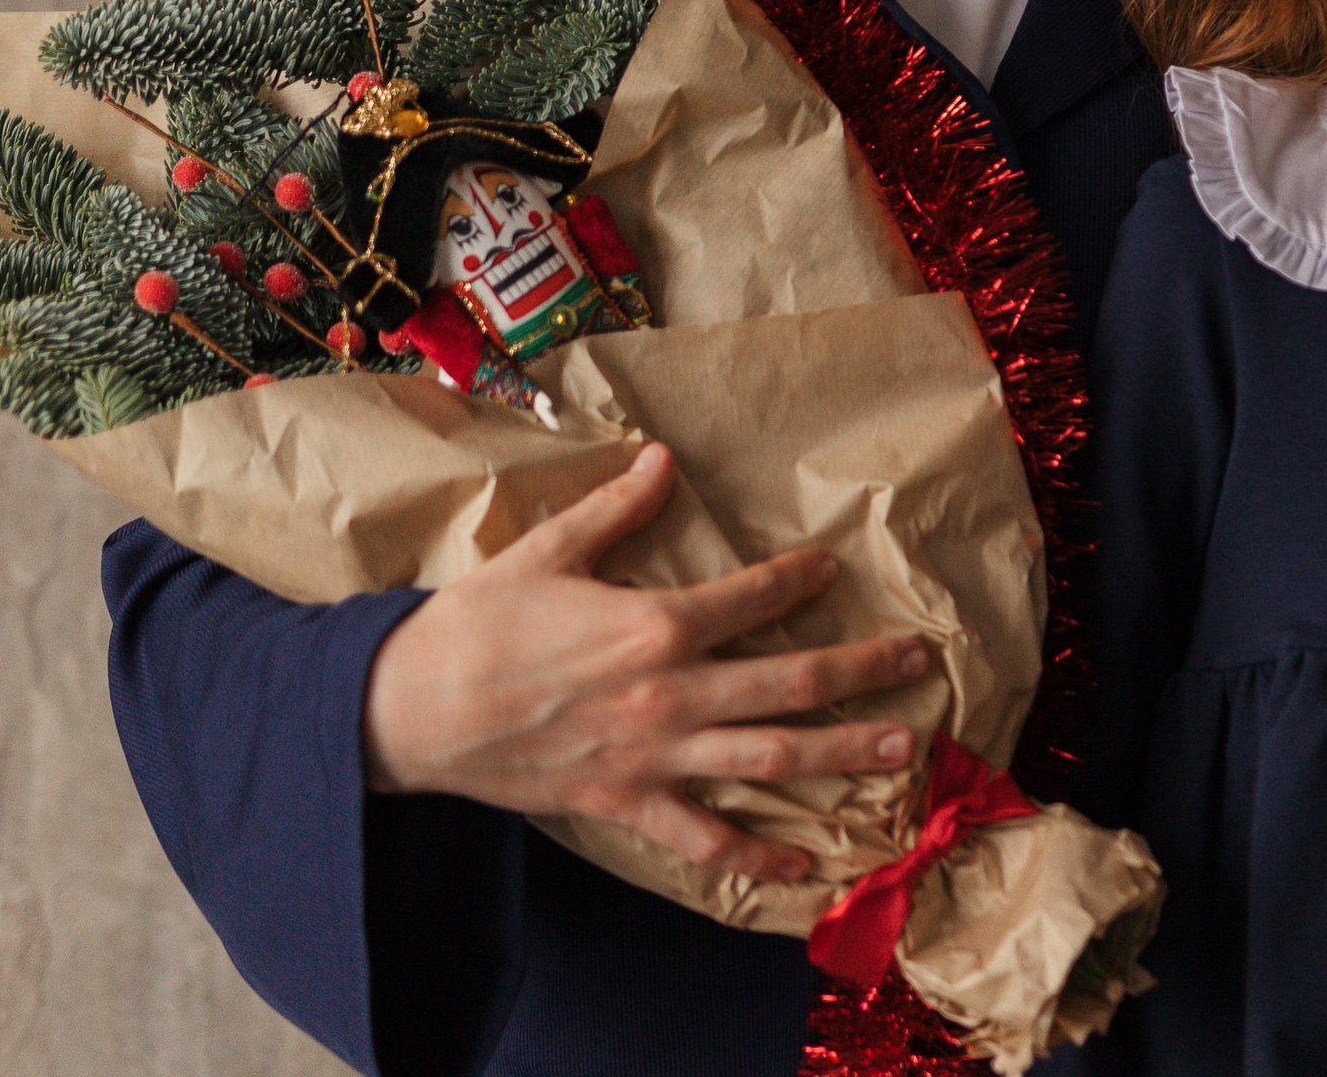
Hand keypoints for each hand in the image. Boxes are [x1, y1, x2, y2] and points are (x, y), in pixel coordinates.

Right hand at [363, 443, 925, 883]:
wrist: (408, 709)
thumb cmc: (476, 623)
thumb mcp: (547, 549)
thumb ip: (616, 507)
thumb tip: (664, 458)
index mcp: (653, 624)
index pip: (751, 598)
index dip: (798, 581)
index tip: (832, 570)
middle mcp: (668, 692)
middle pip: (788, 684)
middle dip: (861, 671)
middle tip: (918, 664)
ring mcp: (653, 755)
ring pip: (768, 758)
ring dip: (840, 754)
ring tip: (902, 750)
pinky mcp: (626, 803)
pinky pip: (704, 839)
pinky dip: (756, 857)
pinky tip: (806, 868)